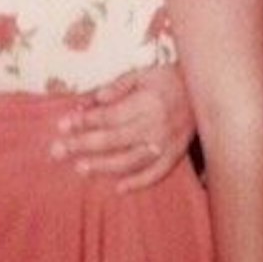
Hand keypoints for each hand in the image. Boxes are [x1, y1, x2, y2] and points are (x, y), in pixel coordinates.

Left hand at [49, 64, 195, 190]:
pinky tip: (118, 188)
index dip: (83, 121)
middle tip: (57, 151)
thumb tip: (94, 99)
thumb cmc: (168, 79)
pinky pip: (156, 174)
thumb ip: (117, 87)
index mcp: (145, 103)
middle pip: (112, 140)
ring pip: (130, 160)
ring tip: (80, 168)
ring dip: (103, 166)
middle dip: (82, 145)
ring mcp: (166, 144)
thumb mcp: (141, 74)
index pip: (108, 116)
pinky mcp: (175, 155)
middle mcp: (155, 126)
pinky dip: (138, 183)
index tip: (62, 125)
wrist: (204, 90)